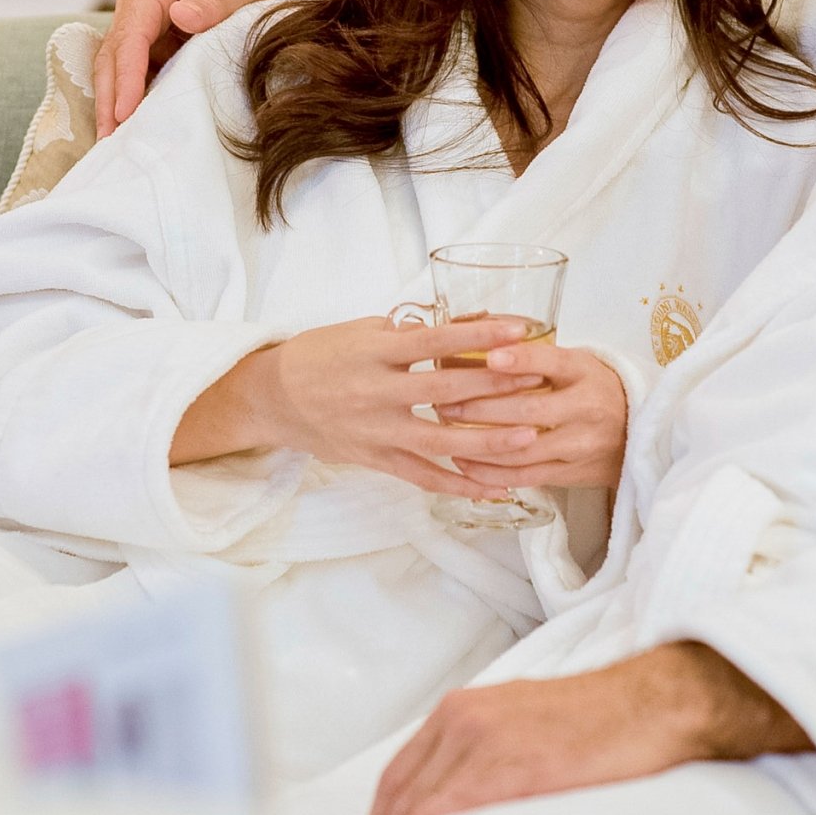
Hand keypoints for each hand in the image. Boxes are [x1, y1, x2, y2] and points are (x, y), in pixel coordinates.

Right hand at [93, 0, 346, 135]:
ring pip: (118, 67)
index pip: (130, 35)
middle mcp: (137, 1)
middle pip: (113, 54)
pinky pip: (137, 72)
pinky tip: (133, 127)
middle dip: (109, 98)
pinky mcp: (153, 42)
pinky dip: (133, 99)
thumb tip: (181, 18)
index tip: (124, 111)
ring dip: (115, 104)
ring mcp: (142, 23)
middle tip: (108, 139)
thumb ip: (211, 1)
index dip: (126, 76)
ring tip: (112, 143)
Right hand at [171, 316, 550, 493]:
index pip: (435, 341)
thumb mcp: (361, 331)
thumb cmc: (321, 356)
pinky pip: (424, 478)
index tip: (520, 330)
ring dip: (489, 442)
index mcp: (374, 352)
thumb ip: (408, 334)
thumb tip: (462, 327)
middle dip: (497, 386)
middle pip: (446, 392)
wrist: (273, 398)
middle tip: (541, 380)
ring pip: (440, 442)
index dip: (479, 337)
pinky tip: (496, 487)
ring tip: (531, 438)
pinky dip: (461, 485)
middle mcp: (377, 393)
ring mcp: (377, 431)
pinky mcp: (377, 460)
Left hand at [363, 644, 811, 814]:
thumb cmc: (597, 722)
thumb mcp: (522, 724)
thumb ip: (481, 757)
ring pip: (421, 809)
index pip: (397, 777)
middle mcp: (463, 721)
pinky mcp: (519, 766)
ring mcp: (488, 741)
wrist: (655, 702)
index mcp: (461, 711)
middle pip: (399, 796)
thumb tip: (454, 813)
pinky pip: (458, 813)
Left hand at [435, 344, 627, 493]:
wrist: (639, 433)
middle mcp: (586, 408)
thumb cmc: (593, 389)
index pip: (552, 362)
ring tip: (446, 432)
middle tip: (444, 402)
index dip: (520, 360)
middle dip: (480, 407)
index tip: (489, 356)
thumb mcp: (576, 363)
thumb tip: (480, 345)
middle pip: (529, 410)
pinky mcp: (572, 473)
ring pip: (522, 448)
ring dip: (478, 442)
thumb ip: (536, 357)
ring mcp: (580, 445)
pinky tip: (465, 463)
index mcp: (585, 372)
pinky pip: (526, 476)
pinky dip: (491, 472)